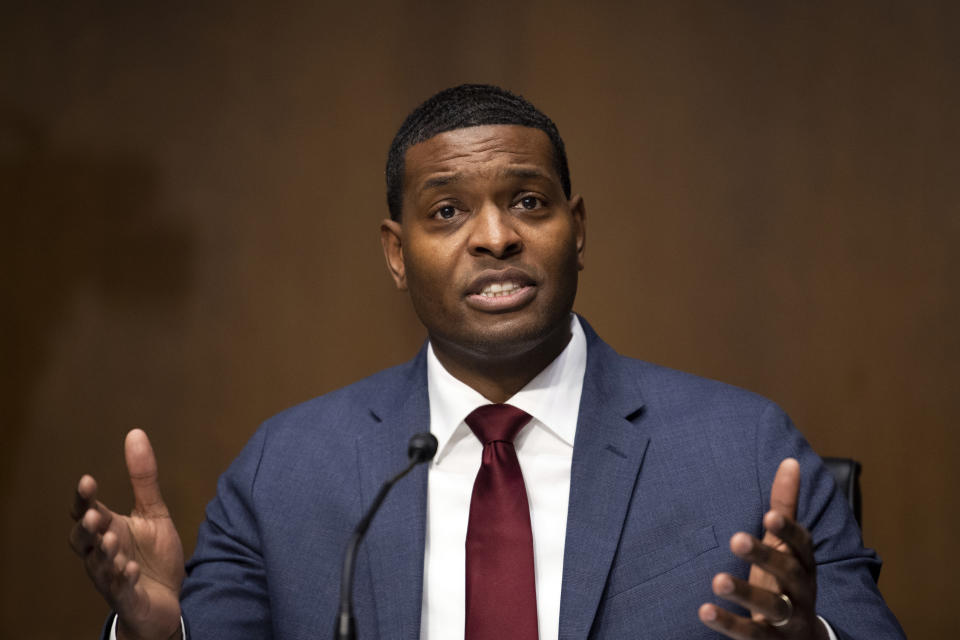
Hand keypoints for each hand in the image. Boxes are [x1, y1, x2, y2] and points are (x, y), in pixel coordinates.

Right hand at [69, 429, 184, 639]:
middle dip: (86, 528)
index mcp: (108, 529)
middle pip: (82, 541)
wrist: (167, 599)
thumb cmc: (153, 556)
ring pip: (98, 566)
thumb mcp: (154, 512)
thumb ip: (143, 478)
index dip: (84, 498)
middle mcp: (103, 553)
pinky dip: (122, 578)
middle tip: (95, 514)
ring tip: (113, 540)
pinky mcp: (126, 597)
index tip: (88, 480)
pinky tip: (129, 568)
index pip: (87, 511)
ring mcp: (111, 577)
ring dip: (104, 553)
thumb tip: (135, 433)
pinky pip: (119, 589)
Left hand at [698, 458, 827, 639]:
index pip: (802, 545)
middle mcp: (800, 591)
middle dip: (765, 556)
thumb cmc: (788, 582)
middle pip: (788, 572)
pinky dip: (728, 623)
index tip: (769, 515)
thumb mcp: (788, 546)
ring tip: (718, 580)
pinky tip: (704, 610)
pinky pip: (751, 634)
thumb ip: (786, 508)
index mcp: (804, 563)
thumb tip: (790, 461)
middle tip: (736, 539)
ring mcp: (789, 619)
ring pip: (772, 607)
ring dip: (746, 593)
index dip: (788, 530)